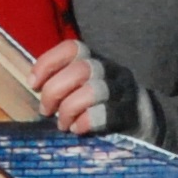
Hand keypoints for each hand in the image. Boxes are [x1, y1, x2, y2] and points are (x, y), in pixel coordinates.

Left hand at [31, 39, 156, 138]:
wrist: (143, 127)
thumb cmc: (101, 106)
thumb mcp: (82, 87)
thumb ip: (63, 81)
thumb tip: (35, 86)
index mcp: (95, 60)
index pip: (73, 47)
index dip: (48, 63)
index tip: (34, 84)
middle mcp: (111, 71)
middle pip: (81, 69)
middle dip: (55, 90)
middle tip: (46, 110)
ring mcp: (123, 92)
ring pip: (93, 90)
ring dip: (69, 109)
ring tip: (62, 124)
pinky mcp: (130, 114)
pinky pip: (106, 114)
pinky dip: (85, 122)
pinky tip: (78, 129)